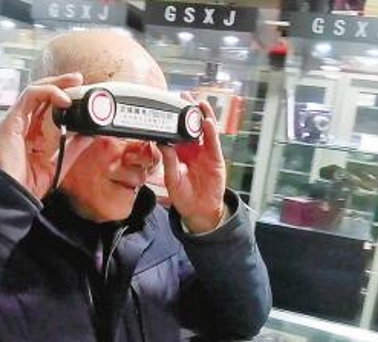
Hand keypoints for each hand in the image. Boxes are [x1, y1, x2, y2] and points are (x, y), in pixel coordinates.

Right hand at [0, 72, 92, 199]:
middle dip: (61, 84)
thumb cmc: (26, 185)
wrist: (11, 194)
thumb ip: (72, 149)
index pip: (48, 110)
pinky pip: (30, 95)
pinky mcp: (12, 119)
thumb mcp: (57, 164)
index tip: (82, 96)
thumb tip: (88, 135)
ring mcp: (16, 121)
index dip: (63, 100)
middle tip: (79, 80)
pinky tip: (63, 98)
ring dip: (56, 83)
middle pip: (42, 96)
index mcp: (32, 136)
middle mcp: (23, 126)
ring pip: (36, 91)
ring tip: (74, 83)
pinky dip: (47, 92)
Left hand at [158, 96, 225, 232]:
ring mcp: (205, 153)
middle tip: (183, 95)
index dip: (173, 119)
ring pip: (204, 131)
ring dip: (202, 116)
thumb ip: (169, 161)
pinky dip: (211, 132)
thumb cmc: (184, 197)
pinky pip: (213, 143)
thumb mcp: (172, 179)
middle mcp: (193, 150)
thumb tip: (162, 143)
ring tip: (197, 102)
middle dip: (188, 111)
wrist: (199, 211)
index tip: (168, 105)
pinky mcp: (215, 159)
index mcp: (180, 153)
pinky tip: (207, 122)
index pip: (176, 132)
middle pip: (191, 127)